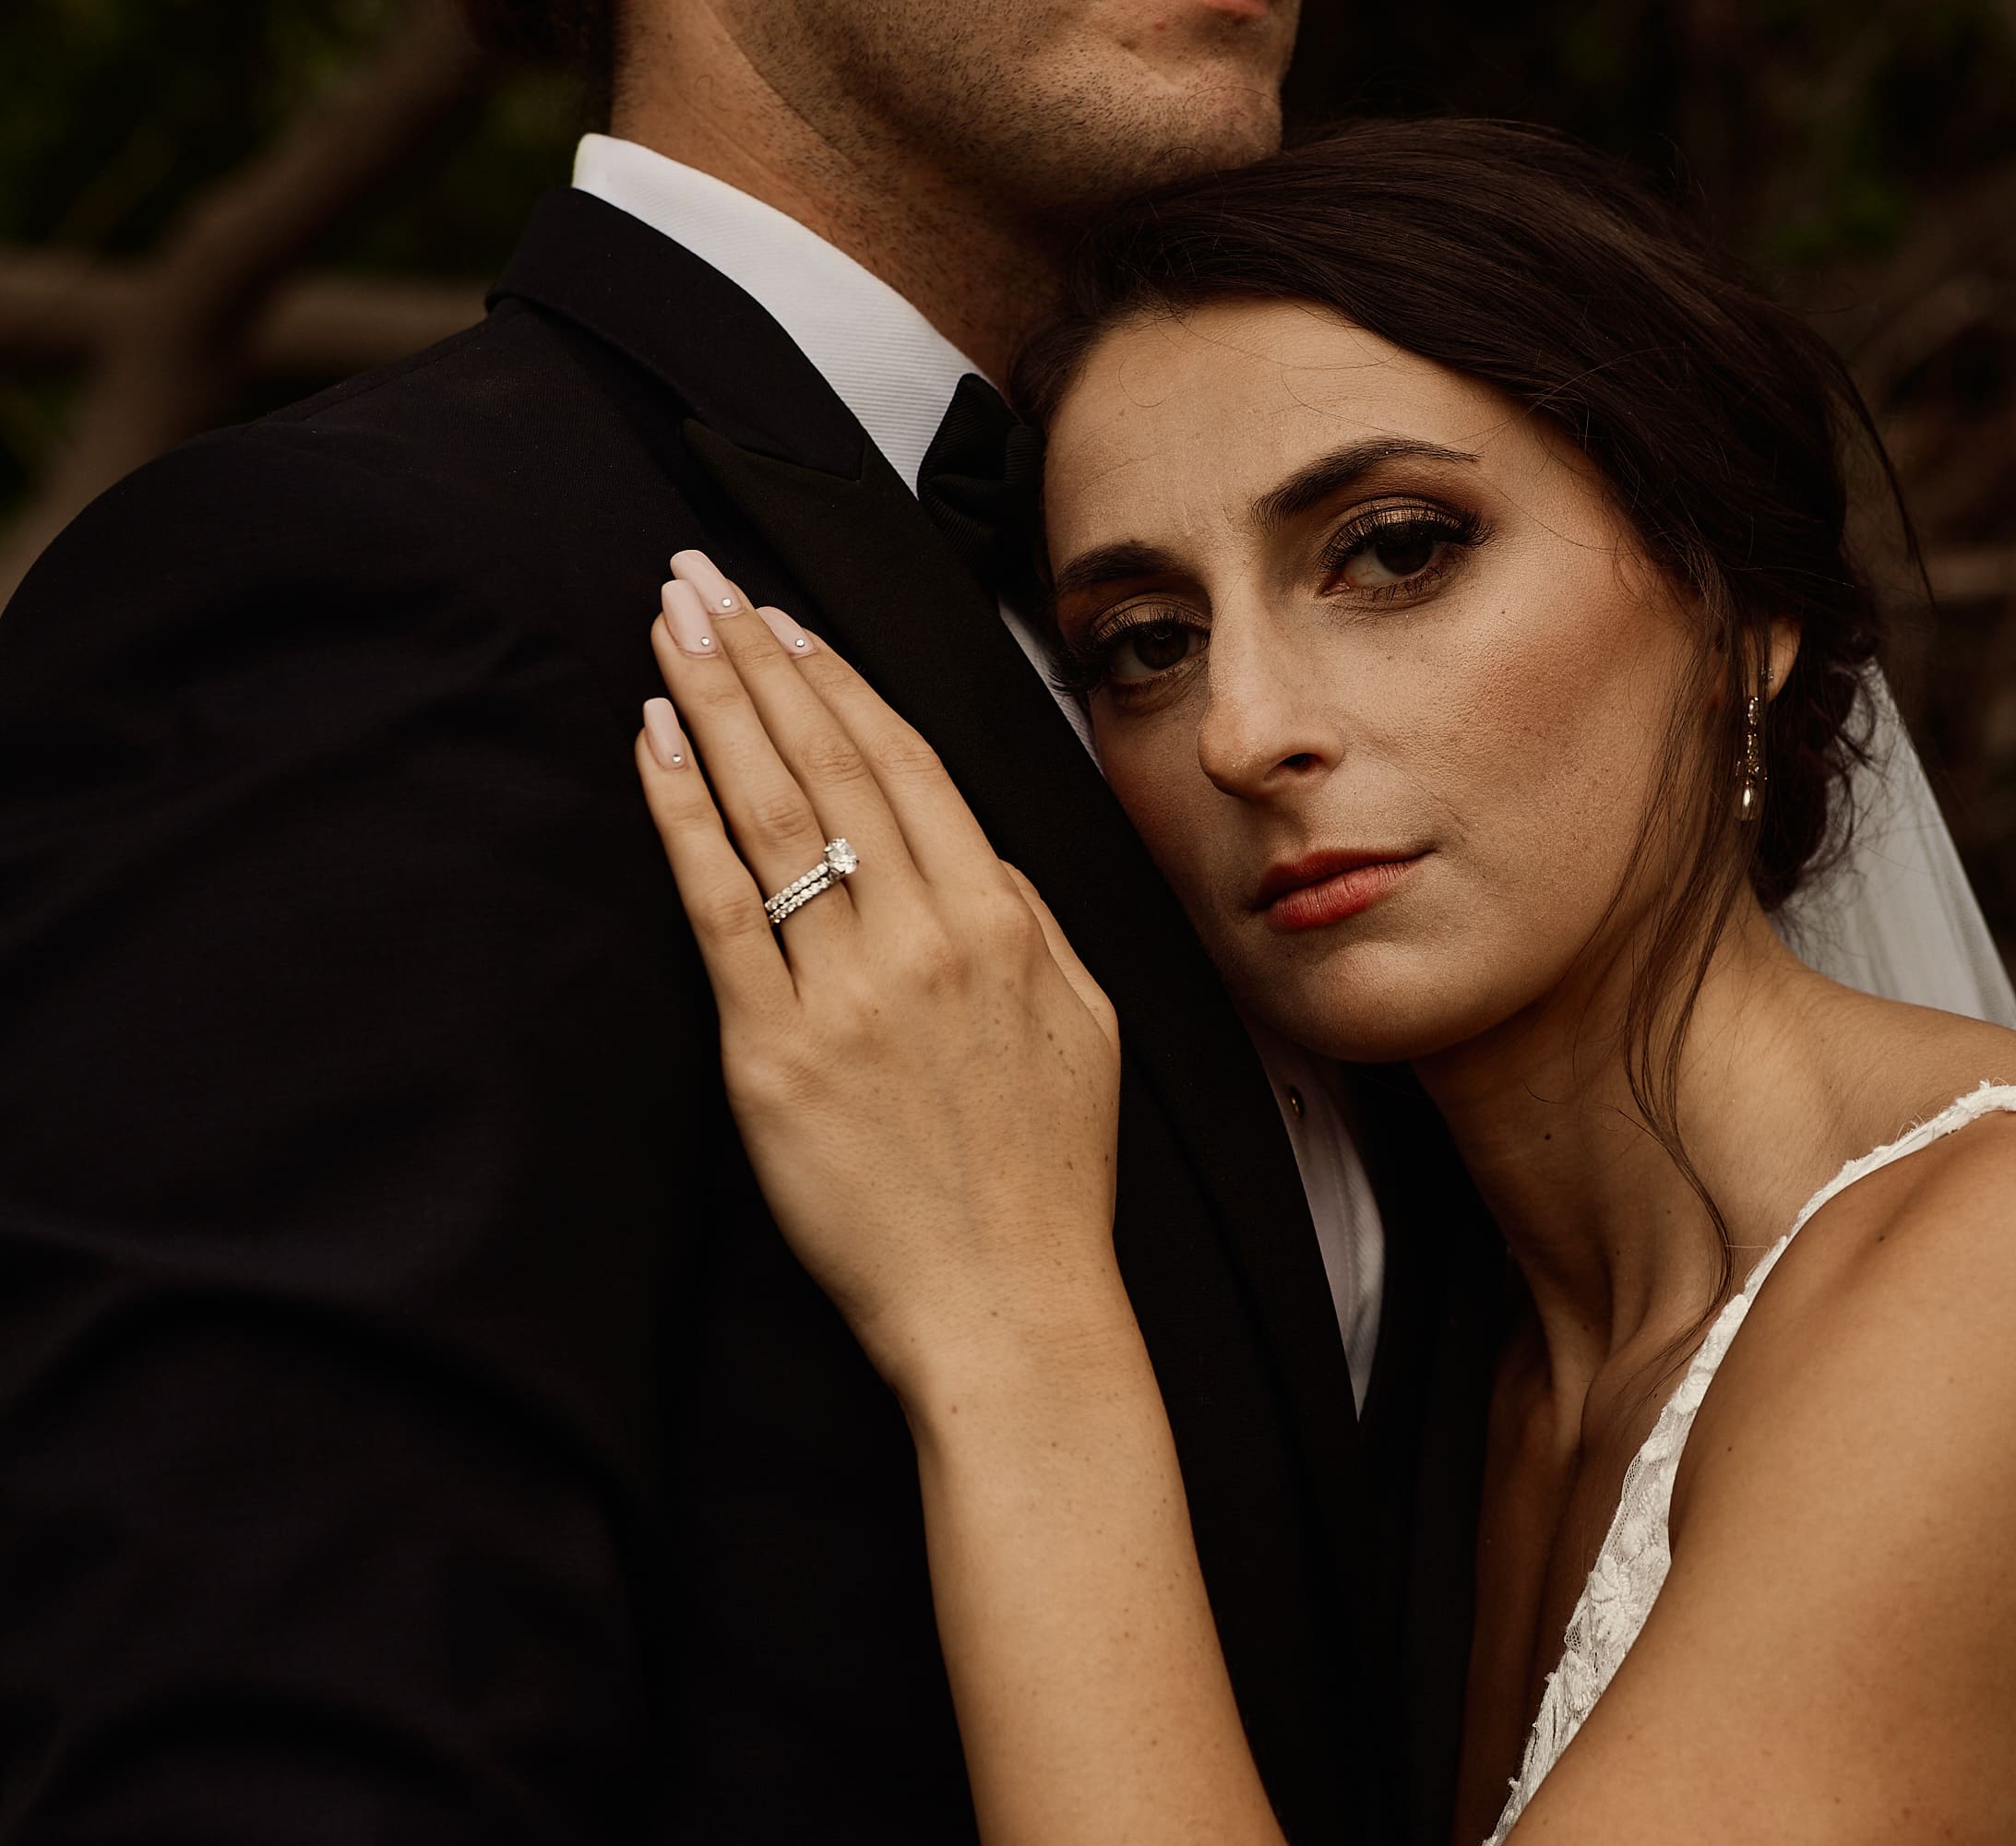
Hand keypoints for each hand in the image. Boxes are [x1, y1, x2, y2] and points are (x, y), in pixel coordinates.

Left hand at [630, 550, 1124, 1399]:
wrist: (1008, 1305)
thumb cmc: (1046, 1172)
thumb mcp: (1082, 1022)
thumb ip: (1027, 921)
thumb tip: (971, 851)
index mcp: (1003, 919)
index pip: (904, 763)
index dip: (837, 679)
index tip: (784, 616)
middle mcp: (925, 936)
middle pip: (825, 763)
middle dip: (755, 657)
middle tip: (697, 578)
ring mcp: (847, 993)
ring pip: (768, 813)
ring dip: (712, 705)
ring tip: (666, 629)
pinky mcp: (774, 1056)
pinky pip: (718, 910)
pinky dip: (682, 818)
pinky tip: (654, 745)